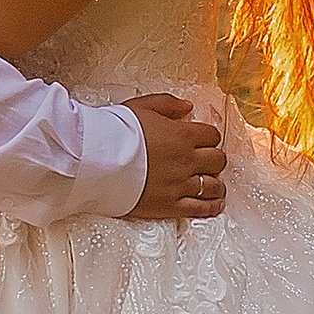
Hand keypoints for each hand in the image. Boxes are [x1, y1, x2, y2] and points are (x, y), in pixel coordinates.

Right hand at [123, 92, 225, 222]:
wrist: (96, 159)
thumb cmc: (115, 131)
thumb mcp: (141, 106)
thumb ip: (168, 104)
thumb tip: (188, 107)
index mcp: (182, 135)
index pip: (212, 135)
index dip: (208, 138)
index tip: (202, 141)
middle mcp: (186, 160)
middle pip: (218, 160)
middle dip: (213, 159)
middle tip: (205, 161)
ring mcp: (180, 185)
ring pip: (214, 186)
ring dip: (215, 183)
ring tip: (211, 183)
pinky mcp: (170, 205)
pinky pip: (201, 208)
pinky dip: (212, 206)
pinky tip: (215, 204)